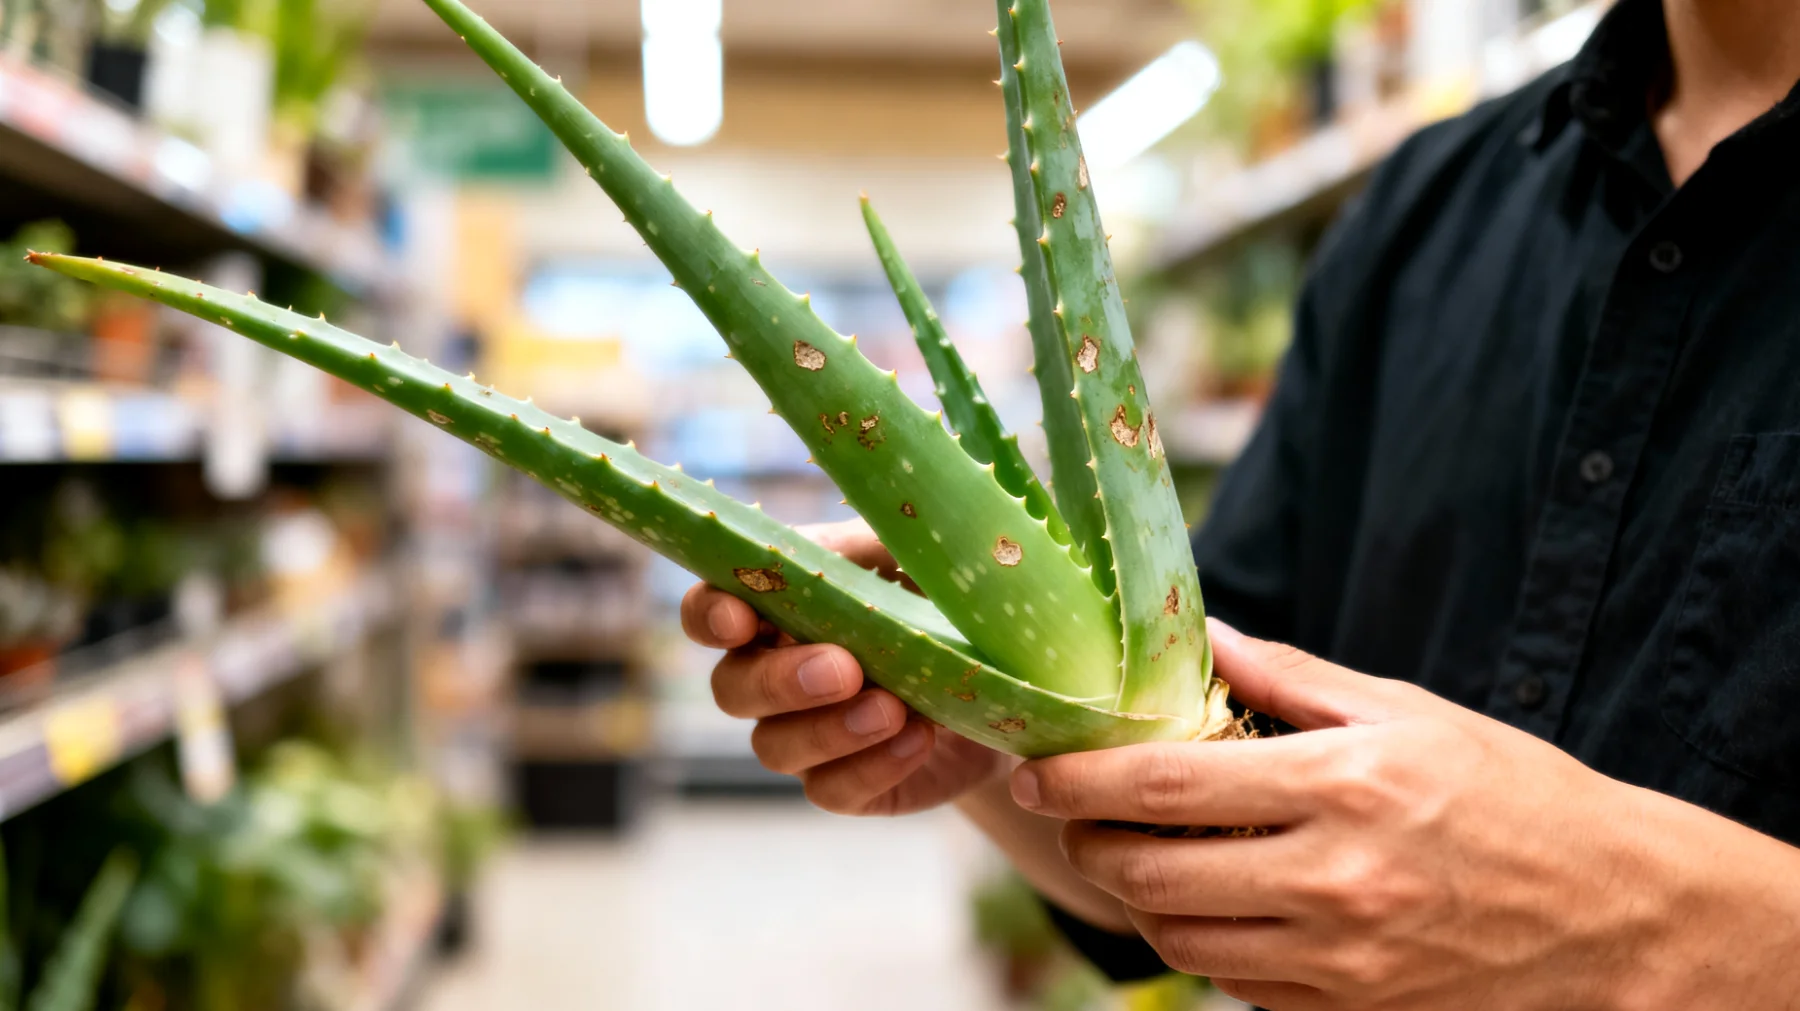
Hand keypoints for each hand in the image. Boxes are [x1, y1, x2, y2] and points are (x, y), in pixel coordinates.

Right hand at [681, 519, 1002, 814]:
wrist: (1008, 678)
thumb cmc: (939, 598)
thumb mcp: (905, 556)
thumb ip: (853, 551)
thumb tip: (814, 554)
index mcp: (774, 609)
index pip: (707, 613)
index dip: (708, 617)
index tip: (739, 619)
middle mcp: (772, 676)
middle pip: (732, 690)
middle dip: (781, 681)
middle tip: (844, 668)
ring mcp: (805, 737)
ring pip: (776, 747)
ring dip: (831, 729)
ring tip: (895, 707)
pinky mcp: (846, 785)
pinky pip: (830, 790)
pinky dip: (872, 767)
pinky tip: (918, 739)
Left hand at [1010, 619, 1799, 1009]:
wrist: (1613, 913)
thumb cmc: (1513, 794)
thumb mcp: (1407, 710)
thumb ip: (1290, 677)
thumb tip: (1202, 635)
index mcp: (1342, 787)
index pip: (1164, 789)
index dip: (1078, 780)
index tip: (1035, 768)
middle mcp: (1334, 882)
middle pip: (1149, 873)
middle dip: (1089, 840)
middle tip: (1076, 809)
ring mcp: (1340, 963)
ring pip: (1178, 940)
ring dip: (1136, 896)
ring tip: (1137, 851)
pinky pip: (1233, 984)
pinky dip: (1201, 941)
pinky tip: (1212, 898)